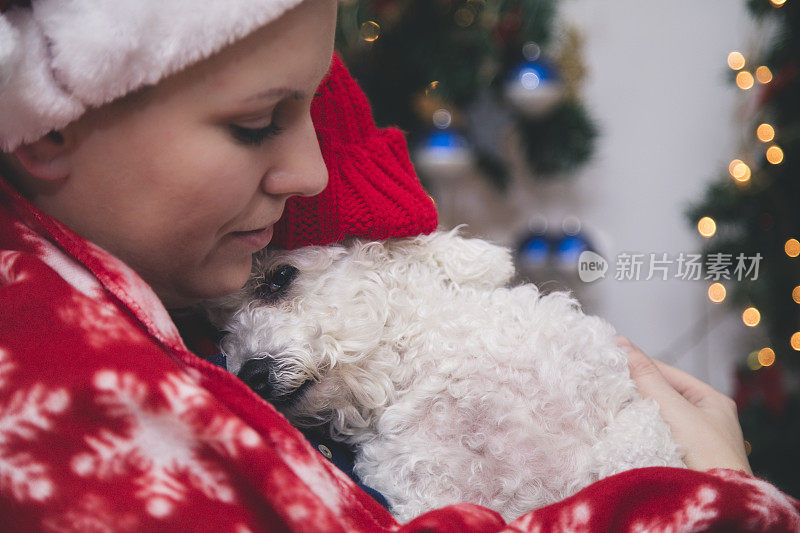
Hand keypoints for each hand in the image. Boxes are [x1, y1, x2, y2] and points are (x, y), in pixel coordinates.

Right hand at [617, 336, 752, 474]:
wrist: (716, 501)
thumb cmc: (705, 453)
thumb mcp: (674, 409)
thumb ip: (648, 377)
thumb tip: (622, 344)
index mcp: (712, 401)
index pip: (669, 374)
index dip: (641, 366)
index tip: (611, 358)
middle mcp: (707, 420)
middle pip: (663, 396)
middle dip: (637, 390)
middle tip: (606, 383)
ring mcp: (696, 442)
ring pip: (658, 418)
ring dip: (636, 413)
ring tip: (610, 405)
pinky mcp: (683, 461)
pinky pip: (656, 438)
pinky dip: (639, 432)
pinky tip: (623, 430)